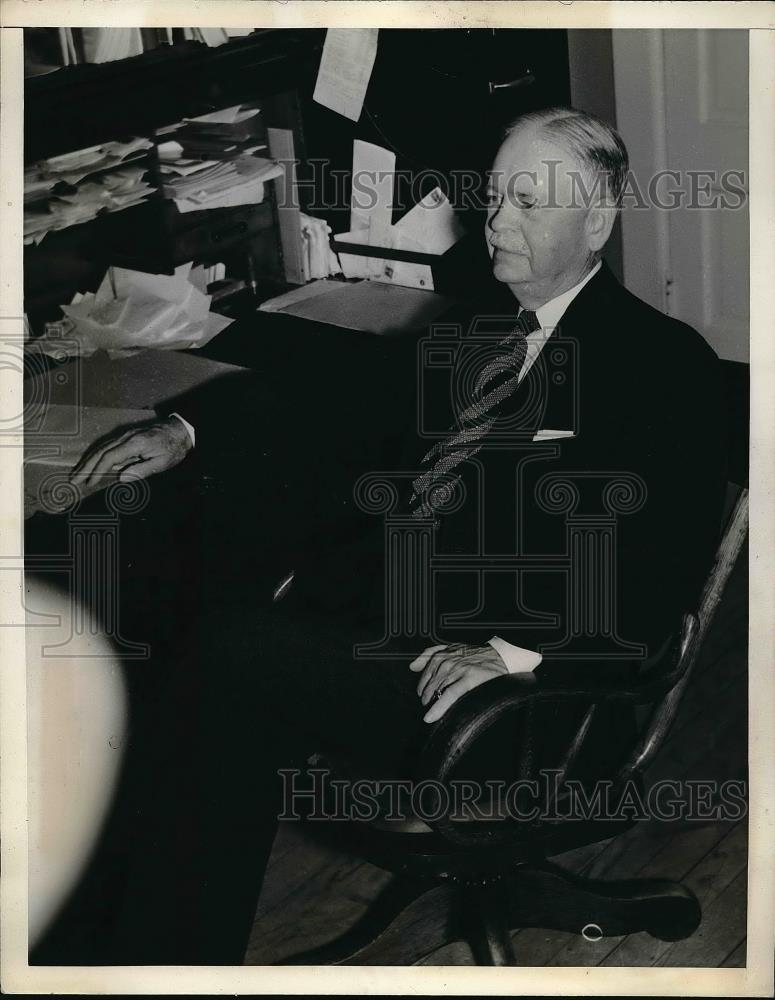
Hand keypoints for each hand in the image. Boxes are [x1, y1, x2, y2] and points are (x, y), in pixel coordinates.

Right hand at [69, 417, 192, 489]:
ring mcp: (125, 435)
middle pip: (101, 451)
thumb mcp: (162, 463)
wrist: (181, 430)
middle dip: (86, 466)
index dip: (97, 470)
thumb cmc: (174, 448)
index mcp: (134, 444)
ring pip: (101, 447)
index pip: (110, 457)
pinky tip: (91, 464)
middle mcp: (126, 437)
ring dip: (88, 460)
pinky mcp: (127, 436)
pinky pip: (108, 446)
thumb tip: (121, 479)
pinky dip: (96, 455)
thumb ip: (142, 470)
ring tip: (76, 473)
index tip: (89, 482)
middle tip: (73, 479)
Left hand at [409, 642, 508, 722]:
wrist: (502, 656)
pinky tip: (431, 716)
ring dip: (431, 701)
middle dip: (427, 694)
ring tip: (429, 709)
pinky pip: (449, 695)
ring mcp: (459, 669)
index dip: (422, 683)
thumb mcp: (454, 649)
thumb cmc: (478, 654)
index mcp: (445, 653)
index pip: (427, 669)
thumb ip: (431, 654)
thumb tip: (412, 666)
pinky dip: (439, 707)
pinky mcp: (469, 679)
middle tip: (426, 704)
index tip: (421, 692)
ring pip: (438, 688)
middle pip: (431, 681)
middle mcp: (450, 660)